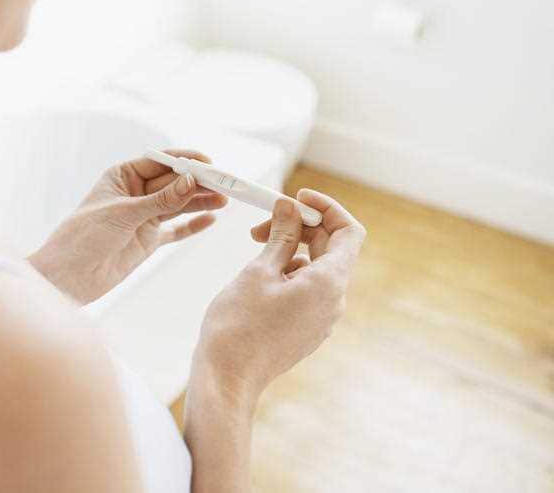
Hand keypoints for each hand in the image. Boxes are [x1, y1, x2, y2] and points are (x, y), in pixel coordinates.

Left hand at [28, 150, 227, 303]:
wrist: (68, 278)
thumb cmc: (83, 236)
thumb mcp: (124, 213)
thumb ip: (160, 200)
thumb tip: (191, 180)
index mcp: (122, 176)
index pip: (159, 162)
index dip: (184, 161)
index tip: (208, 163)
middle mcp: (135, 194)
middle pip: (173, 183)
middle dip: (198, 182)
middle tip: (225, 183)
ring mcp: (143, 217)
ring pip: (178, 205)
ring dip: (200, 202)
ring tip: (224, 200)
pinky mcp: (148, 240)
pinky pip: (175, 230)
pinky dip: (193, 225)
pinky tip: (212, 220)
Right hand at [191, 189, 365, 401]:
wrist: (227, 378)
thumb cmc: (238, 326)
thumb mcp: (259, 271)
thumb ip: (281, 236)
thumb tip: (290, 208)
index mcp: (328, 284)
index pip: (349, 232)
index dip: (326, 209)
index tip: (297, 198)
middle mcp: (333, 302)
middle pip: (331, 249)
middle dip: (300, 228)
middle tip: (264, 222)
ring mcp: (321, 318)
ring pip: (316, 269)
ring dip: (291, 250)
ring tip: (256, 249)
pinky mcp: (306, 329)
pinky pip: (308, 290)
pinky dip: (289, 272)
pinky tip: (260, 276)